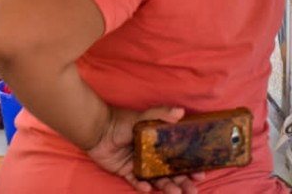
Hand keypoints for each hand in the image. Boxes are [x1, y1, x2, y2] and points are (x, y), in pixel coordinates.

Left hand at [86, 105, 204, 193]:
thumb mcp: (142, 117)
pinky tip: (148, 188)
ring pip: (156, 180)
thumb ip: (160, 114)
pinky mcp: (125, 171)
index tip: (200, 174)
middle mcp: (150, 157)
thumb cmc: (121, 121)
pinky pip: (136, 182)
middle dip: (183, 183)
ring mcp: (138, 165)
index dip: (189, 168)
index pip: (178, 159)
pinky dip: (142, 186)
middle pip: (170, 173)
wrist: (97, 128)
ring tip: (175, 192)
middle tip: (192, 190)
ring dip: (166, 187)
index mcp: (157, 146)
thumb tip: (181, 111)